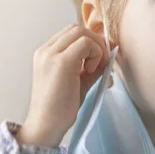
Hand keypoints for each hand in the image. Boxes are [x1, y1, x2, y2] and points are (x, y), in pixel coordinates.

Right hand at [16, 24, 108, 147]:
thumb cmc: (61, 107)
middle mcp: (46, 50)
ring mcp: (51, 54)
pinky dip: (95, 54)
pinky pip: (85, 43)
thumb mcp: (78, 80)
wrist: (46, 125)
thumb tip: (108, 54)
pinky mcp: (61, 62)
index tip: (99, 60)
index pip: (72, 33)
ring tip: (94, 68)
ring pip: (82, 32)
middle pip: (78, 28)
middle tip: (101, 62)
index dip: (90, 42)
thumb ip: (90, 65)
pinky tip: (90, 71)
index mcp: (46, 53)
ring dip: (96, 47)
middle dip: (96, 42)